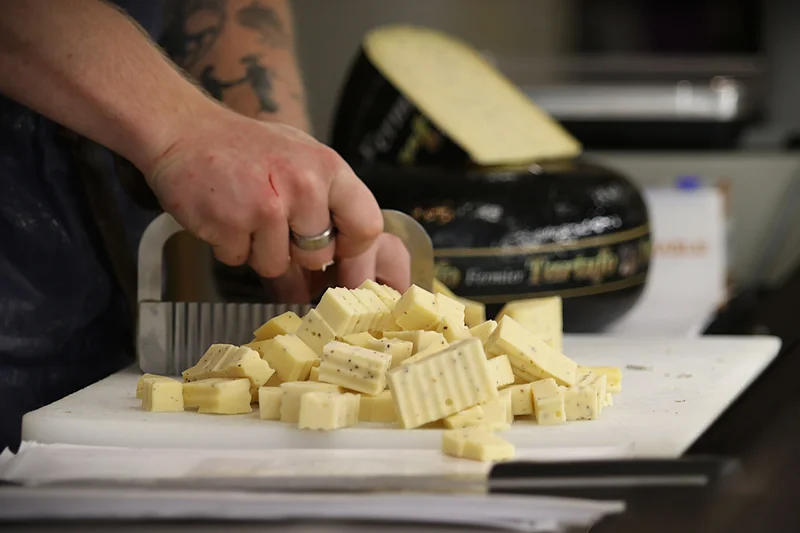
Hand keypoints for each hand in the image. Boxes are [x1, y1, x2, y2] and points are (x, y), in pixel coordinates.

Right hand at [142, 105, 409, 295]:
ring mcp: (267, 206)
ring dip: (258, 251)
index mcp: (328, 167)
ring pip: (277, 265)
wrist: (185, 130)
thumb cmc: (246, 149)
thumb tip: (344, 261)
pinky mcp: (231, 224)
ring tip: (246, 214)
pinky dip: (230, 247)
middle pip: (318, 257)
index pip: (367, 226)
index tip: (337, 249)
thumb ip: (329, 201)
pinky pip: (240, 261)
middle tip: (274, 223)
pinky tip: (225, 216)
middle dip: (296, 252)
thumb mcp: (302, 159)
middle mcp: (303, 185)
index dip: (352, 248)